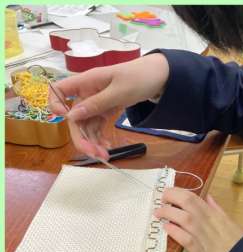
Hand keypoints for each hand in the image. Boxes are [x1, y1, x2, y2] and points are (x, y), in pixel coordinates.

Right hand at [49, 54, 169, 158]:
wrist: (159, 77)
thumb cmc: (139, 77)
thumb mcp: (119, 91)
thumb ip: (96, 103)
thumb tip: (72, 116)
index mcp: (86, 82)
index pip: (59, 90)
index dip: (56, 104)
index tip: (66, 119)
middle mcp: (87, 93)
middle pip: (75, 118)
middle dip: (82, 138)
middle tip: (95, 155)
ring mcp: (96, 103)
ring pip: (86, 126)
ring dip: (92, 143)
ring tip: (106, 155)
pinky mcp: (105, 111)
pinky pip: (97, 127)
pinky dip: (99, 138)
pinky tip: (107, 148)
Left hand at [154, 189, 242, 251]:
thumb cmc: (236, 244)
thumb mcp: (229, 223)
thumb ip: (217, 210)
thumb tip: (208, 197)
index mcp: (213, 214)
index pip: (192, 197)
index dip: (177, 192)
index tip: (168, 192)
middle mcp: (207, 222)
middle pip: (187, 202)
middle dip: (171, 197)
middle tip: (161, 200)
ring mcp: (203, 236)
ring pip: (184, 218)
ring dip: (169, 213)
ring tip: (159, 214)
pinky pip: (185, 239)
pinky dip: (175, 232)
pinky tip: (167, 229)